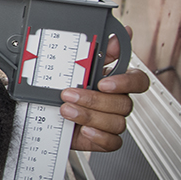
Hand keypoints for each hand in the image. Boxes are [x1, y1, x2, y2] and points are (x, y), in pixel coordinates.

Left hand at [61, 27, 148, 151]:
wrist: (43, 113)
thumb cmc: (62, 88)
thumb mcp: (75, 67)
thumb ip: (97, 53)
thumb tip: (115, 37)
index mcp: (114, 83)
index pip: (137, 81)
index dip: (126, 82)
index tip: (103, 83)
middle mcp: (116, 102)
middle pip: (123, 103)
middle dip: (94, 100)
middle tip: (69, 94)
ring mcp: (111, 121)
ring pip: (117, 123)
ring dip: (89, 116)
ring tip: (66, 110)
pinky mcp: (103, 139)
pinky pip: (113, 142)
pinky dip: (99, 136)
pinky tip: (84, 130)